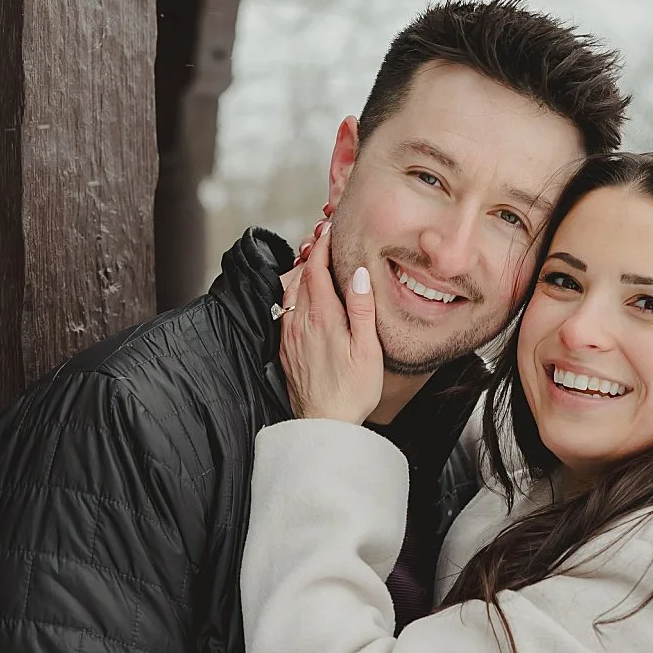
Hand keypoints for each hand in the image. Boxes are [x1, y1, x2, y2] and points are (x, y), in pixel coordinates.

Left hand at [277, 214, 385, 425]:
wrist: (324, 425)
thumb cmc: (353, 390)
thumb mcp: (368, 349)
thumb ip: (361, 308)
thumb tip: (358, 273)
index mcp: (322, 319)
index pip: (316, 270)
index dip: (322, 246)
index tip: (329, 227)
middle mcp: (300, 324)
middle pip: (299, 276)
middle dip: (311, 253)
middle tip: (324, 236)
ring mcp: (289, 336)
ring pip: (289, 292)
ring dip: (301, 271)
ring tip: (315, 259)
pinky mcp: (285, 349)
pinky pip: (285, 310)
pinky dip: (294, 292)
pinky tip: (305, 295)